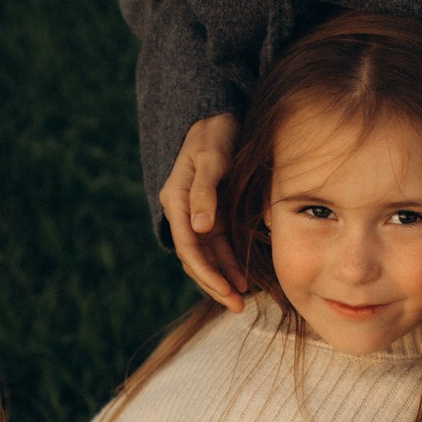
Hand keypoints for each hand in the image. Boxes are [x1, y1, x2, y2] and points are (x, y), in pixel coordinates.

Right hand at [158, 112, 246, 309]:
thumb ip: (204, 192)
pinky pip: (217, 245)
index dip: (206, 272)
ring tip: (243, 298)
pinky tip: (245, 278)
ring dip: (223, 277)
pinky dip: (229, 262)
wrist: (217, 115)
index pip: (188, 246)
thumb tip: (200, 227)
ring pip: (206, 255)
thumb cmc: (214, 133)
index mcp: (176, 199)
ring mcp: (196, 213)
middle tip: (237, 306)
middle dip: (215, 284)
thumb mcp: (211, 158)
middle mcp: (182, 210)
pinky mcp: (211, 212)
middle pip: (195, 257)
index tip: (226, 291)